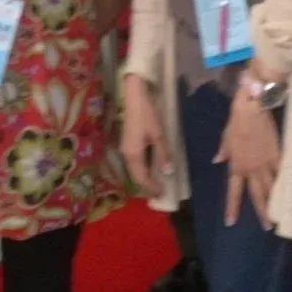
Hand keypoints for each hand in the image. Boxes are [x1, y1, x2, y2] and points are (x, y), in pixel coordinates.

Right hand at [120, 74, 171, 196]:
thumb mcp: (158, 135)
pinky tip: (150, 168)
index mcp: (133, 155)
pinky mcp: (126, 144)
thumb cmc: (147, 115)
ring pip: (134, 170)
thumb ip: (162, 154)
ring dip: (144, 178)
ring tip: (156, 183)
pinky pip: (133, 163)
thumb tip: (167, 172)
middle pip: (136, 176)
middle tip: (159, 192)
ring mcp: (125, 149)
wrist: (134, 97)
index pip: (142, 178)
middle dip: (147, 186)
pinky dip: (141, 170)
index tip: (162, 194)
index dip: (152, 187)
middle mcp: (126, 155)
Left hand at [217, 94, 280, 228]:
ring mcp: (267, 164)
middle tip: (268, 227)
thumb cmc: (237, 120)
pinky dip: (288, 182)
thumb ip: (224, 151)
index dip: (232, 207)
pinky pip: (284, 172)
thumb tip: (217, 161)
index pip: (234, 191)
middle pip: (258, 195)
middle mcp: (253, 169)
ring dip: (276, 202)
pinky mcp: (279, 155)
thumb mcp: (226, 137)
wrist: (254, 108)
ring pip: (273, 188)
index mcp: (237, 166)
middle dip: (262, 212)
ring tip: (282, 215)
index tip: (231, 222)